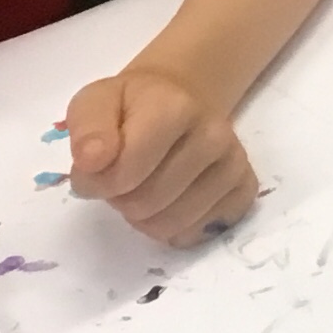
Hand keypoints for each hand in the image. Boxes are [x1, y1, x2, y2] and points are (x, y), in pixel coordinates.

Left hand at [62, 64, 258, 245]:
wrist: (179, 100)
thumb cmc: (131, 107)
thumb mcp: (95, 104)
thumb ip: (87, 130)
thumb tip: (92, 161)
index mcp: (175, 107)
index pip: (125, 172)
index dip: (97, 181)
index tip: (95, 168)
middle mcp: (215, 133)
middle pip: (147, 203)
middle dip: (123, 199)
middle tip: (124, 178)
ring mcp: (235, 162)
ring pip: (174, 223)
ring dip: (148, 217)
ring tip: (146, 188)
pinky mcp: (245, 187)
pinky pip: (203, 231)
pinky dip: (180, 228)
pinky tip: (173, 203)